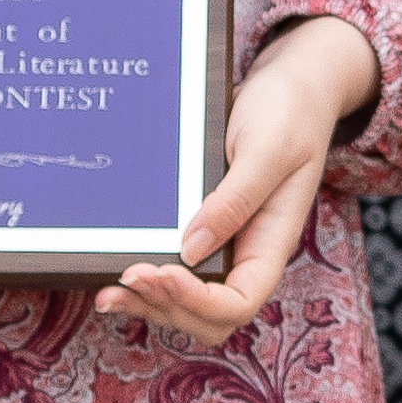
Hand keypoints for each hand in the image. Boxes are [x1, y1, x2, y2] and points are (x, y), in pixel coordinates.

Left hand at [99, 15, 378, 346]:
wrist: (292, 84)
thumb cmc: (289, 112)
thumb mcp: (269, 149)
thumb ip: (235, 200)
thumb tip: (190, 251)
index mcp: (273, 241)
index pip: (240, 302)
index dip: (198, 300)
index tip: (162, 271)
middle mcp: (248, 252)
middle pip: (210, 317)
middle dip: (166, 307)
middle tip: (126, 278)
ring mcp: (225, 244)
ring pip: (186, 304)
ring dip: (149, 303)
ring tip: (109, 289)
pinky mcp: (203, 228)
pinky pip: (175, 272)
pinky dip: (145, 281)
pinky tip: (116, 267)